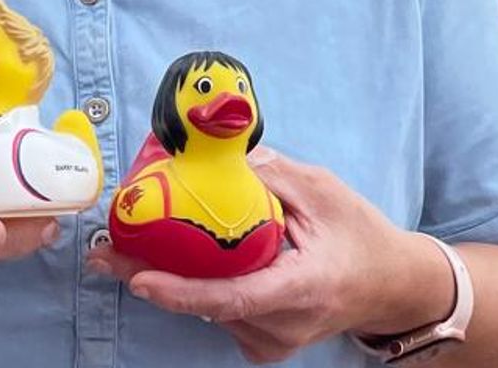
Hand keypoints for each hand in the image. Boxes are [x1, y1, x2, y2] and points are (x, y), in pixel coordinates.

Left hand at [88, 149, 447, 363]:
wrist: (391, 285)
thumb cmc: (360, 235)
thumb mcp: (322, 190)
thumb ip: (270, 173)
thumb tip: (215, 155)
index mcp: (301, 287)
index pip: (233, 297)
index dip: (182, 292)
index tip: (140, 277)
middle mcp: (283, 325)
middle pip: (207, 306)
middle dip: (152, 278)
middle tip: (106, 252)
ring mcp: (273, 341)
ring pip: (209, 310)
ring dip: (172, 281)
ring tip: (132, 250)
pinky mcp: (264, 342)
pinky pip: (219, 314)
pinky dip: (196, 289)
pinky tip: (182, 262)